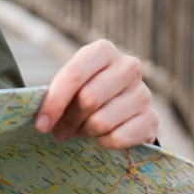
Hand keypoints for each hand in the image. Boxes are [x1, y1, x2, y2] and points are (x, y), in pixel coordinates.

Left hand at [34, 39, 157, 148]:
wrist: (122, 105)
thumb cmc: (86, 90)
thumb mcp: (71, 85)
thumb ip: (56, 96)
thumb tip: (42, 121)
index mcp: (103, 51)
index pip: (73, 76)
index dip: (54, 102)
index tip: (40, 124)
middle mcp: (128, 66)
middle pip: (88, 100)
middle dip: (68, 120)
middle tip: (60, 130)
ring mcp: (143, 92)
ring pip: (102, 121)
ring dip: (85, 131)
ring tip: (81, 129)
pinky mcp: (152, 118)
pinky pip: (118, 138)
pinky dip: (103, 142)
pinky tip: (100, 136)